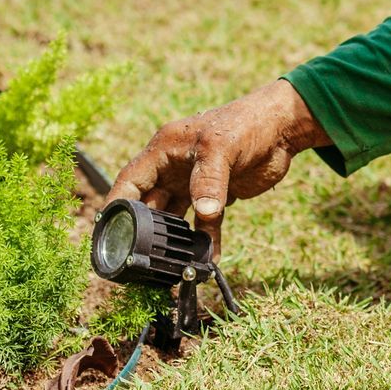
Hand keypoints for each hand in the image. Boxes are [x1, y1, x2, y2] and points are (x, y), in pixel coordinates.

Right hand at [105, 79, 329, 254]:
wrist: (282, 128)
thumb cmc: (245, 124)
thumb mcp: (221, 147)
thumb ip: (210, 180)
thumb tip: (205, 214)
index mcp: (164, 150)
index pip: (131, 180)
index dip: (117, 205)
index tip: (108, 232)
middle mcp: (174, 168)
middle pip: (150, 204)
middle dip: (145, 230)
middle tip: (141, 257)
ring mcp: (194, 183)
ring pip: (175, 217)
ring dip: (175, 240)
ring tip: (173, 265)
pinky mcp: (216, 196)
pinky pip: (204, 224)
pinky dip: (204, 241)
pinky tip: (207, 260)